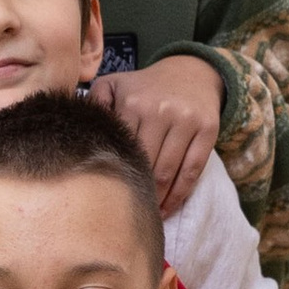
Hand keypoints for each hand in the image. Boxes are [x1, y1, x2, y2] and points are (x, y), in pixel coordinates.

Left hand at [99, 53, 222, 211]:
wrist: (191, 72)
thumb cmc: (145, 87)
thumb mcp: (114, 85)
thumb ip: (93, 104)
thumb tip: (80, 132)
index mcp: (133, 102)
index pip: (121, 151)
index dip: (115, 176)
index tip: (106, 198)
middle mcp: (160, 110)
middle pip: (145, 165)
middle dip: (136, 191)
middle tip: (125, 214)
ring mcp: (186, 120)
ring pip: (168, 172)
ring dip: (158, 200)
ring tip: (147, 216)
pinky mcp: (208, 130)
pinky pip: (193, 171)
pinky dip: (180, 195)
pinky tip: (168, 209)